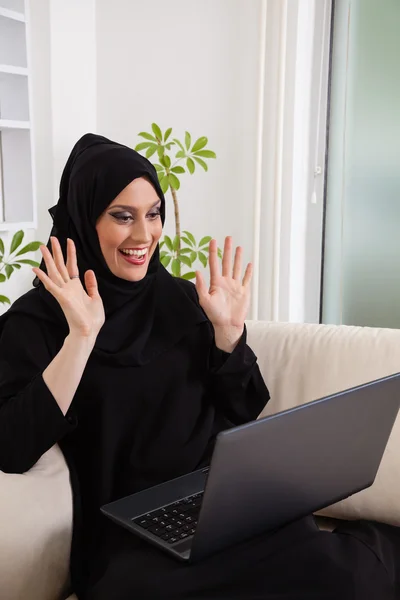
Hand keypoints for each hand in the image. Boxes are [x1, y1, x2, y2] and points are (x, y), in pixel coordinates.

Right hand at [33, 237, 104, 340]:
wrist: (89, 331)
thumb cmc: (92, 318)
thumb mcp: (95, 297)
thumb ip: (91, 284)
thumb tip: (89, 270)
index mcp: (76, 287)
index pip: (72, 266)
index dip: (71, 253)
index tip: (69, 241)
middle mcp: (68, 287)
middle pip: (61, 266)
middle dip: (57, 252)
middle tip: (52, 238)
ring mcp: (64, 292)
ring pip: (54, 272)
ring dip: (48, 259)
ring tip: (42, 247)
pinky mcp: (62, 297)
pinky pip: (51, 285)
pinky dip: (43, 277)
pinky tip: (36, 269)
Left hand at [195, 237, 251, 351]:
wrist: (227, 325)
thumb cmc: (215, 314)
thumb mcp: (205, 300)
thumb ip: (201, 286)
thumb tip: (197, 271)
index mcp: (216, 282)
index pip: (214, 263)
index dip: (213, 252)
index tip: (213, 241)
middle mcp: (226, 282)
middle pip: (227, 262)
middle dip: (227, 250)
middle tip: (228, 238)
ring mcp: (235, 286)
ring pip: (236, 268)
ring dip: (238, 258)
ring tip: (239, 247)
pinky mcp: (243, 291)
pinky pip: (246, 279)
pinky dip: (248, 271)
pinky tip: (249, 264)